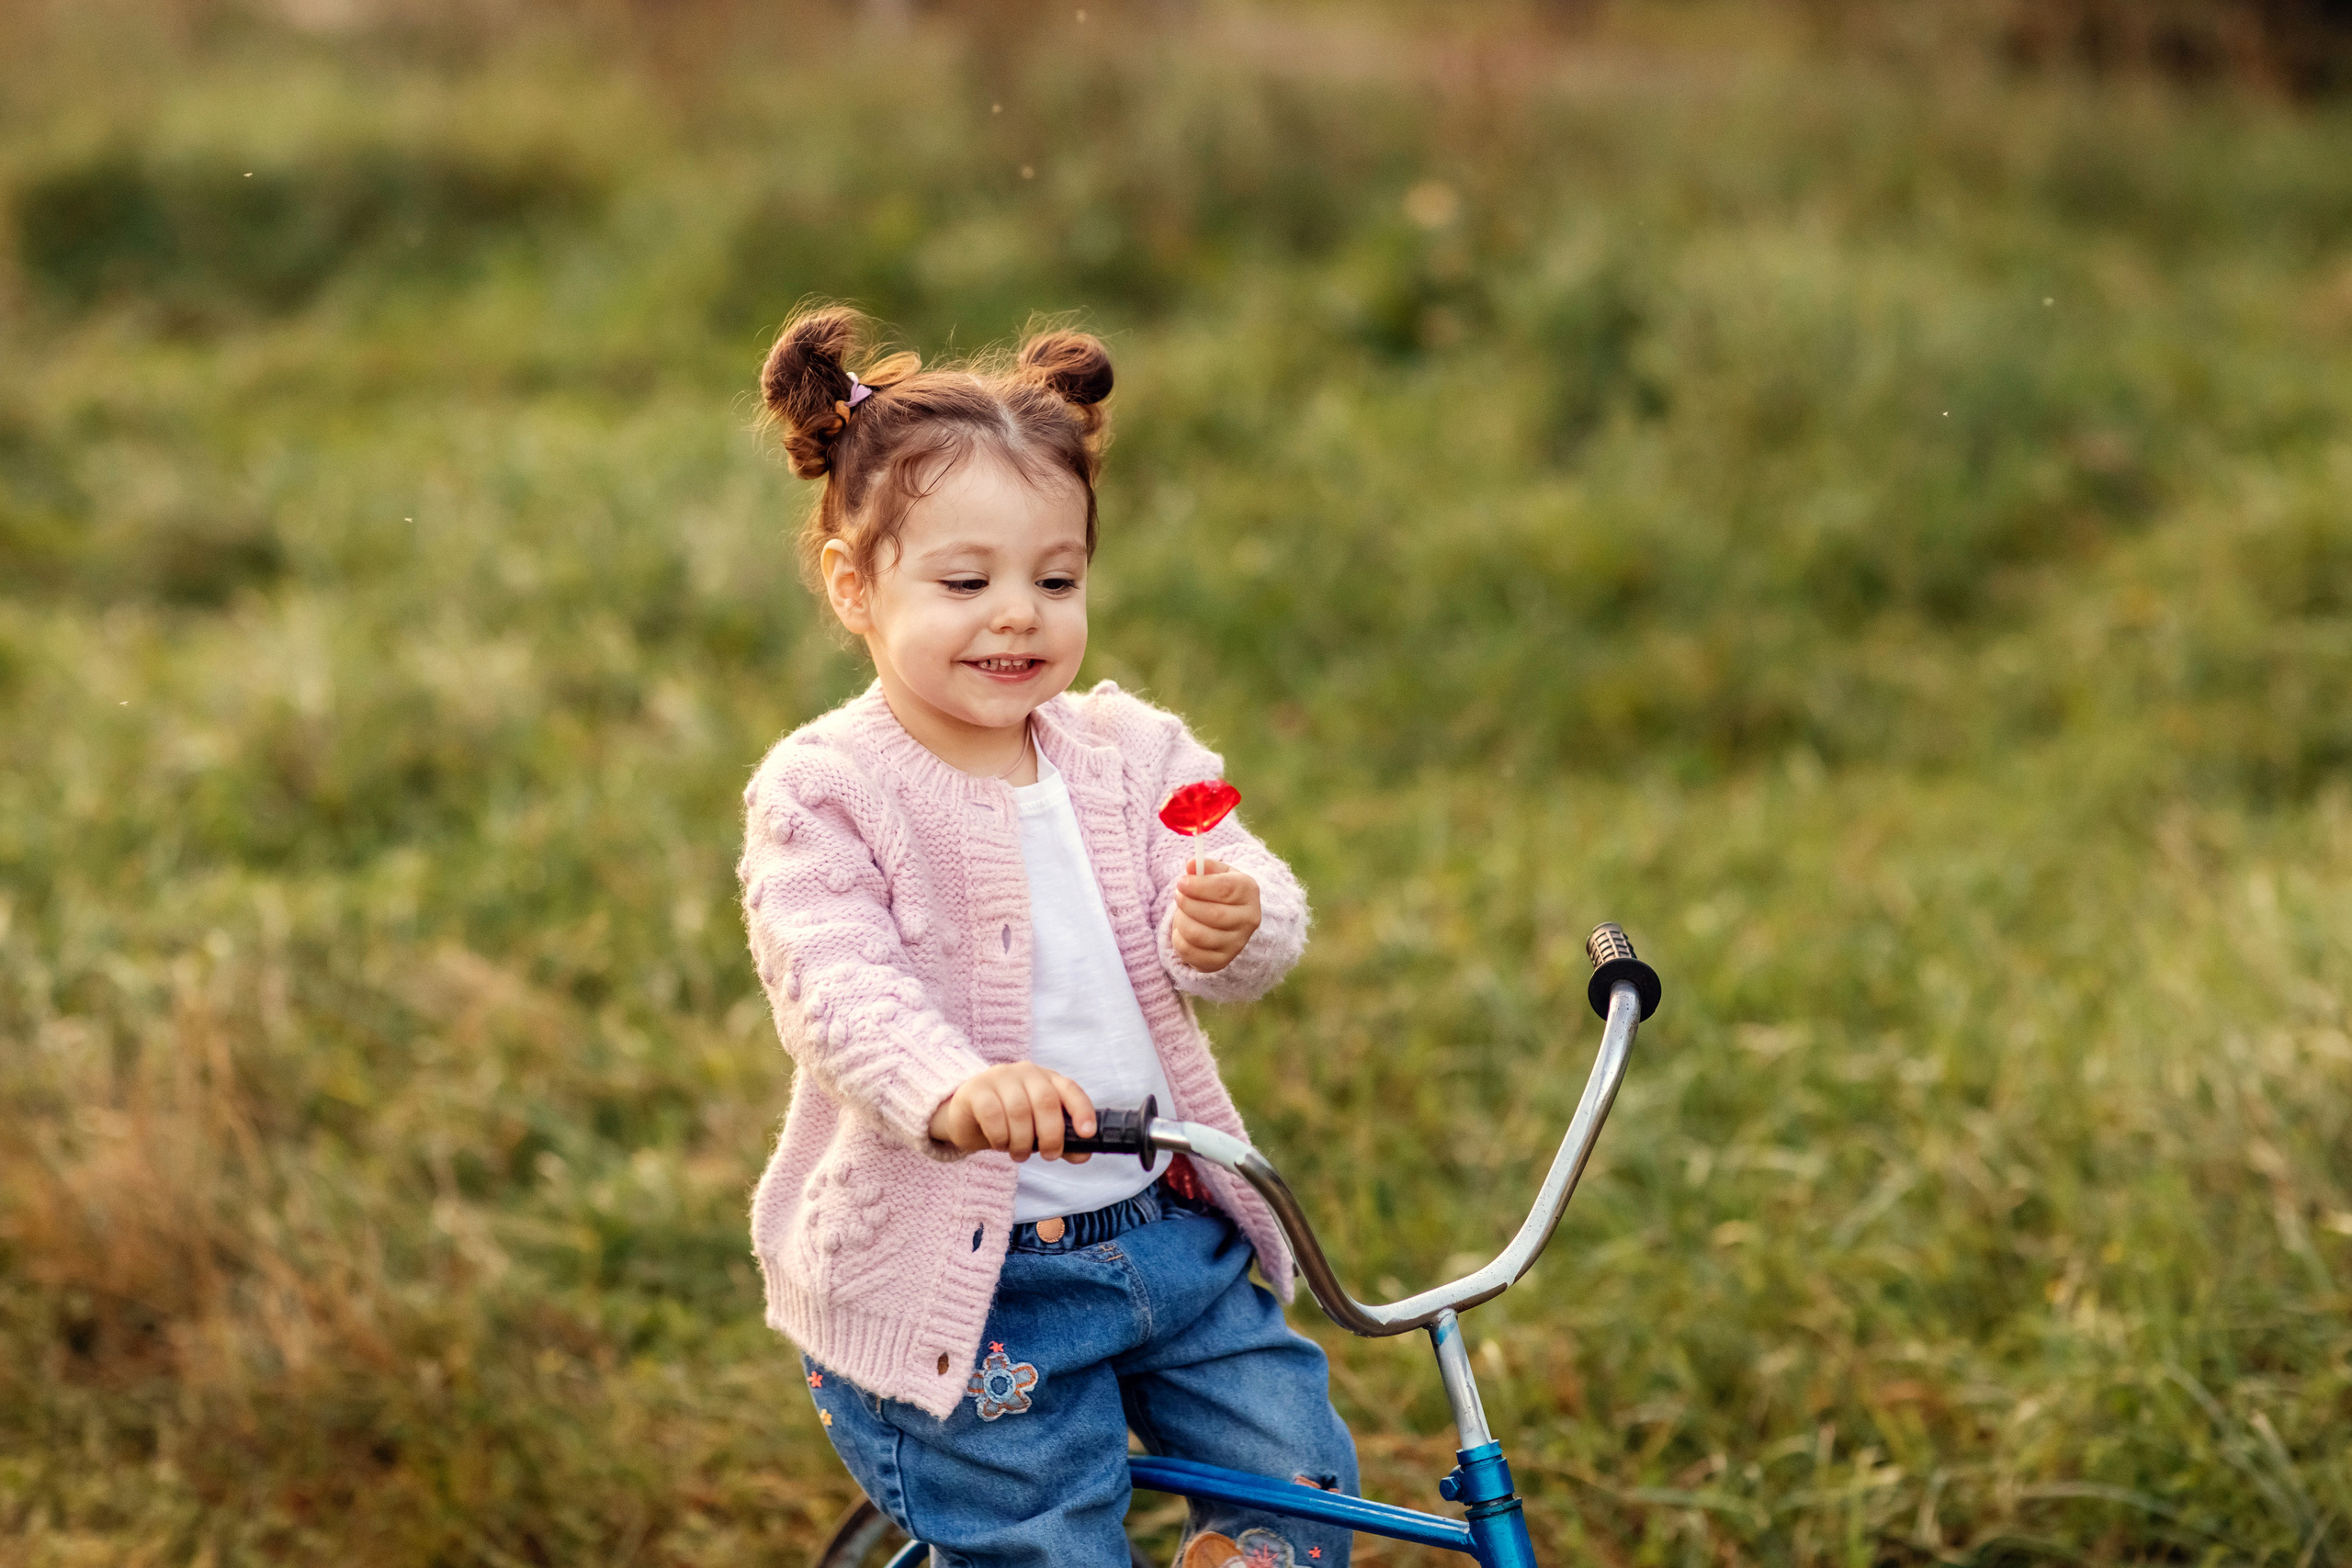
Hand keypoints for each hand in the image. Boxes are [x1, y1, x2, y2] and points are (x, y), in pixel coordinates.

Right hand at [928, 1063, 1095, 1161]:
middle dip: (1051, 1135)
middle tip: (1048, 1156)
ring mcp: (999, 1077)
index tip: (1087, 1134)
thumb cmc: (1010, 1123)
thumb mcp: (1038, 1131)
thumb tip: (1083, 1155)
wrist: (967, 1118)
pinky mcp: (976, 1089)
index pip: (1070, 1089)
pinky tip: (1000, 1144)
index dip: (1082, 1110)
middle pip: (1045, 1101)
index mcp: (1047, 1079)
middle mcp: (1026, 1072)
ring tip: (1019, 1153)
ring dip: (1022, 1141)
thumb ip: (1062, 1141)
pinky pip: (993, 1114)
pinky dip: (1000, 1136)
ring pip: (1019, 1110)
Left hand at [1171, 857, 1260, 973]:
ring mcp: (1236, 944)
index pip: (1225, 890)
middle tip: (1178, 895)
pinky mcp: (1220, 961)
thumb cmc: (1221, 892)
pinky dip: (1178, 938)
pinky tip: (1183, 929)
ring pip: (1197, 935)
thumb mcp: (1218, 874)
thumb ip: (1205, 867)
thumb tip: (1191, 864)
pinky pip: (1189, 952)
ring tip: (1182, 912)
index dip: (1199, 886)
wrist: (1232, 920)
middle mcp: (1248, 920)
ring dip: (1181, 920)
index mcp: (1249, 892)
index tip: (1181, 882)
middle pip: (1213, 914)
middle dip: (1187, 903)